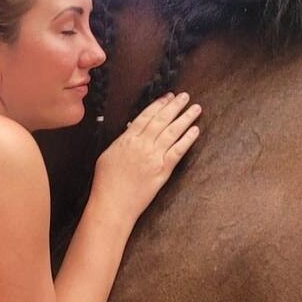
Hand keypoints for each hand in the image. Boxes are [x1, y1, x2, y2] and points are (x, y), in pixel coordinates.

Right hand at [92, 91, 200, 224]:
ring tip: (195, 108)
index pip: (146, 116)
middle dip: (174, 106)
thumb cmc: (106, 183)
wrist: (113, 205)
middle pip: (162, 120)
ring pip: (173, 132)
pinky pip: (178, 151)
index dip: (158, 105)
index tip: (168, 97)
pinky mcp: (163, 170)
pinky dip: (187, 139)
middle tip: (185, 96)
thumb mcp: (108, 155)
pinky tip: (195, 130)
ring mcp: (154, 157)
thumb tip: (131, 130)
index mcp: (127, 140)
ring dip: (185, 118)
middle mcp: (142, 145)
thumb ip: (122, 141)